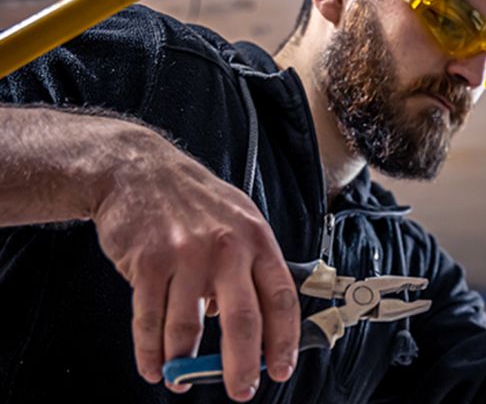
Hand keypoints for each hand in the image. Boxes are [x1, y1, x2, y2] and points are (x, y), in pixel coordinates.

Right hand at [91, 132, 299, 401]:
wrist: (137, 169)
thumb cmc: (194, 199)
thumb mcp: (239, 220)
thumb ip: (249, 268)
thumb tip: (252, 323)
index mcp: (257, 240)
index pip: (281, 298)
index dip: (284, 340)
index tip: (281, 369)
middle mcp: (226, 249)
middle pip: (243, 320)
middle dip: (242, 365)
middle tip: (242, 390)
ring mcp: (186, 255)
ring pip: (189, 327)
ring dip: (186, 364)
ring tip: (183, 381)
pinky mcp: (147, 262)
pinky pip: (150, 319)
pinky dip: (150, 351)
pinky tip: (154, 367)